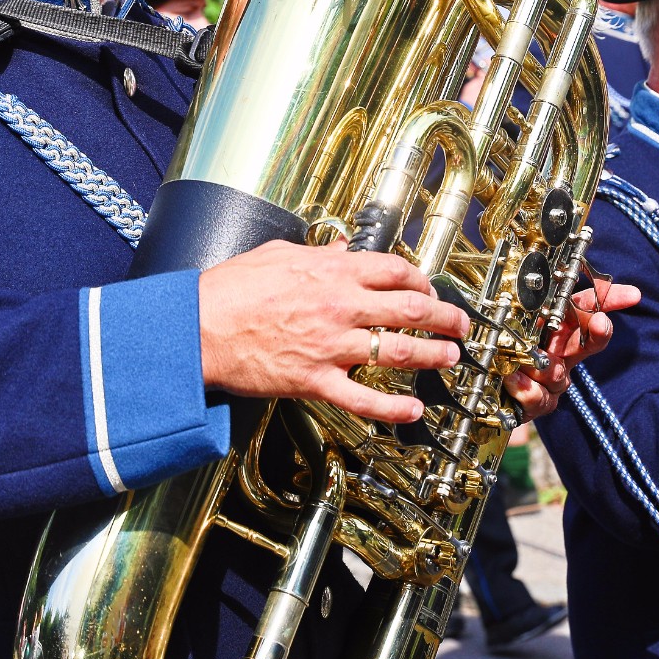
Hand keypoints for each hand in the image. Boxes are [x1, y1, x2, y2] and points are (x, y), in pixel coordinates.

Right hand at [198, 241, 467, 424]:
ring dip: (433, 355)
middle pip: (411, 310)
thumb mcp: (278, 253)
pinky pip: (364, 398)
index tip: (429, 290)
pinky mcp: (316, 381)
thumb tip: (343, 248)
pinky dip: (393, 408)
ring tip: (451, 357)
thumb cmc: (230, 290)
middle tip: (460, 324)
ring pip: (400, 351)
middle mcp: (341, 307)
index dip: (421, 282)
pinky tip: (413, 410)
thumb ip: (318, 252)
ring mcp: (332, 346)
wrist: (198, 328)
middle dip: (445, 318)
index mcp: (333, 272)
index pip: (396, 272)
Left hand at [506, 282, 642, 420]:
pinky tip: (511, 379)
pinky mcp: (537, 404)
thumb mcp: (506, 322)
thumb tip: (526, 280)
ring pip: (558, 374)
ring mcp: (551, 382)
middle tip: (600, 324)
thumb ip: (519, 307)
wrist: (477, 390)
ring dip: (540, 367)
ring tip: (519, 360)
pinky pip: (539, 397)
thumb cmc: (495, 348)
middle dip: (598, 331)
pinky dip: (525, 388)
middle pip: (589, 341)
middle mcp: (559, 355)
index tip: (632, 294)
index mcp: (555, 330)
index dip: (608, 299)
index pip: (586, 309)